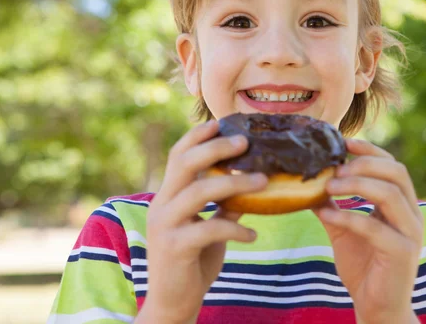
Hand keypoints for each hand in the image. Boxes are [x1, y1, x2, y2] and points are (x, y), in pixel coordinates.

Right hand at [138, 120, 266, 323]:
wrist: (172, 303)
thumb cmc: (192, 262)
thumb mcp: (209, 230)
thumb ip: (224, 207)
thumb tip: (252, 186)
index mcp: (168, 196)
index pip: (178, 156)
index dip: (197, 136)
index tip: (221, 123)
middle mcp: (162, 205)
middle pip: (185, 163)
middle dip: (216, 148)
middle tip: (245, 141)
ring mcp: (165, 225)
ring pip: (199, 191)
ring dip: (235, 184)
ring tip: (263, 182)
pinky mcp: (174, 247)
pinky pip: (209, 228)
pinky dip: (236, 228)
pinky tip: (253, 234)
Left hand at [312, 139, 422, 323]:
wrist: (376, 306)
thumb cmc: (363, 266)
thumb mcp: (343, 228)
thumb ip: (332, 204)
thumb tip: (308, 183)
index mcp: (402, 205)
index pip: (393, 166)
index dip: (370, 151)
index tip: (343, 142)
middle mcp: (412, 215)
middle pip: (396, 173)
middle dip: (363, 164)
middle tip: (335, 168)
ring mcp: (411, 233)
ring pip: (389, 194)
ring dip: (356, 185)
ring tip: (328, 185)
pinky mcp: (402, 253)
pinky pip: (374, 226)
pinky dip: (347, 216)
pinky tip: (325, 213)